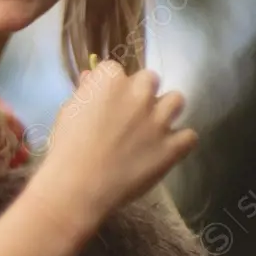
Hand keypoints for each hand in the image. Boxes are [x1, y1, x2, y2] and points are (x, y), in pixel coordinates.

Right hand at [35, 60, 197, 230]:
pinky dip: (180, 141)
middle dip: (141, 93)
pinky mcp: (173, 146)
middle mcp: (139, 93)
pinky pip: (189, 135)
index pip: (115, 70)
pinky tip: (166, 149)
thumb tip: (91, 79)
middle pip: (150, 79)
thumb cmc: (66, 147)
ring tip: (153, 127)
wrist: (79, 185)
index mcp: (110, 80)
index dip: (110, 87)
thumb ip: (85, 92)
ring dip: (166, 110)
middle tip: (129, 114)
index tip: (105, 101)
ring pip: (176, 100)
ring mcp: (159, 119)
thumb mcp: (68, 112)